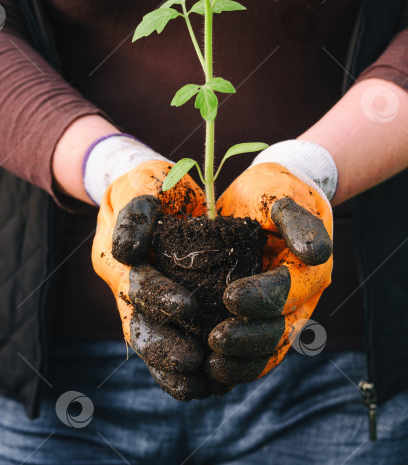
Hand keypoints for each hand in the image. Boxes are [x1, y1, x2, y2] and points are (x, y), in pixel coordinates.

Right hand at [92, 158, 208, 400]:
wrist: (149, 190)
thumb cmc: (146, 183)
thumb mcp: (138, 186)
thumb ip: (132, 216)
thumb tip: (128, 254)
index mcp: (118, 259)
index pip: (135, 284)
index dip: (157, 298)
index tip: (188, 308)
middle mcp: (126, 287)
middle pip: (138, 327)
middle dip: (163, 348)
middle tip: (194, 362)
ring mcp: (142, 303)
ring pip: (152, 345)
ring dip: (171, 370)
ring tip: (200, 386)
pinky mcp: (163, 310)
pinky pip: (169, 344)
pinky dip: (181, 369)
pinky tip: (207, 383)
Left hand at [205, 157, 332, 387]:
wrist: (269, 194)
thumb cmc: (276, 191)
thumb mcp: (285, 195)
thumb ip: (299, 221)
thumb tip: (314, 254)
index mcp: (309, 270)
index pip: (286, 291)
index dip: (260, 298)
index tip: (227, 297)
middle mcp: (301, 298)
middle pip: (280, 330)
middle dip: (248, 339)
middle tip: (213, 341)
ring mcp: (284, 312)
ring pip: (270, 350)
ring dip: (243, 363)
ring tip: (212, 368)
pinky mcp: (263, 318)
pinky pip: (257, 352)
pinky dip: (239, 366)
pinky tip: (212, 373)